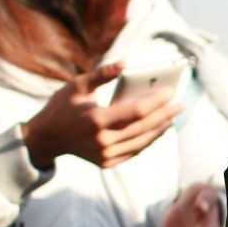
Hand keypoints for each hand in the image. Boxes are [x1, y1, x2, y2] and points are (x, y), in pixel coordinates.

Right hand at [22, 62, 181, 170]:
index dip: (156, 101)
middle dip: (165, 114)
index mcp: (96, 120)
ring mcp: (105, 155)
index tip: (171, 92)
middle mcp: (102, 141)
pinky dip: (147, 140)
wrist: (46, 138)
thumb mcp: (78, 85)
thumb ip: (103, 74)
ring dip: (160, 129)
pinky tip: (157, 129)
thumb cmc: (62, 106)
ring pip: (142, 142)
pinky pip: (134, 150)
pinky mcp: (106, 163)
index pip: (136, 111)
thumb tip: (126, 63)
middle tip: (181, 104)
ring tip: (172, 116)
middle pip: (143, 127)